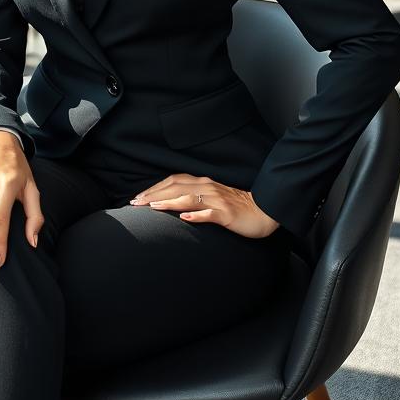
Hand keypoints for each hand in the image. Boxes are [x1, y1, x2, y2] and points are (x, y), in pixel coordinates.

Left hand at [129, 174, 279, 238]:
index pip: (173, 181)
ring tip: (152, 207)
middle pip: (176, 187)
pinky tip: (185, 218)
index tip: (138, 197)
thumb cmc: (235, 207)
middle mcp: (208, 188)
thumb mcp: (211, 198)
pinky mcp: (226, 214)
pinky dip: (196, 215)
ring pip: (189, 197)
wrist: (262, 212)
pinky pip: (210, 213)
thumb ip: (194, 196)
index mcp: (203, 183)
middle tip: (136, 203)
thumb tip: (170, 202)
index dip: (155, 188)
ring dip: (169, 202)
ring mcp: (217, 200)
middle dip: (154, 194)